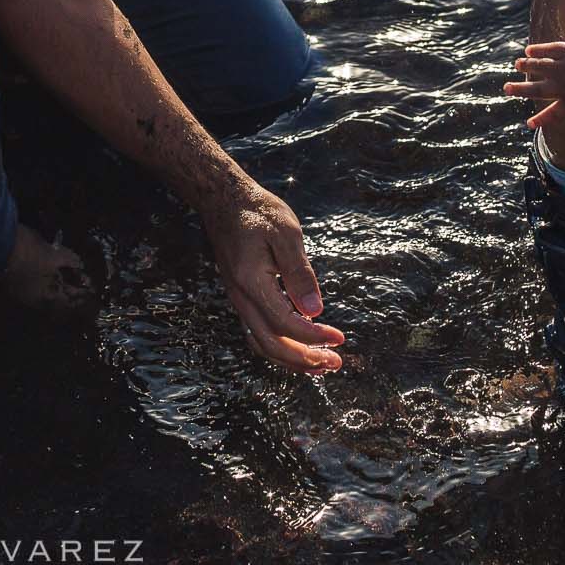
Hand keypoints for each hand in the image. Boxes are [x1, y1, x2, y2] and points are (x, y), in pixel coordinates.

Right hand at [199, 178, 344, 373]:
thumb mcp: (286, 233)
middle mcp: (241, 297)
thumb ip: (299, 273)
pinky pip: (258, 332)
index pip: (285, 324)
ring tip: (320, 364)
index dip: (314, 337)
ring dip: (291, 359)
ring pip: (262, 343)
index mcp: (252, 282)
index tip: (339, 338)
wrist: (224, 200)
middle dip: (304, 360)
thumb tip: (315, 310)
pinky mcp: (242, 297)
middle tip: (335, 363)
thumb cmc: (257, 212)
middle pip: (270, 344)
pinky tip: (299, 346)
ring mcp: (238, 299)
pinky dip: (280, 346)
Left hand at [503, 9, 564, 126]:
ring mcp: (563, 88)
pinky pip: (553, 114)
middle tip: (516, 65)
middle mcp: (562, 69)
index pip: (549, 50)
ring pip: (537, 89)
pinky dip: (542, 120)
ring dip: (520, 89)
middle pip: (539, 67)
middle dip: (526, 65)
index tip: (527, 51)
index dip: (537, 51)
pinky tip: (529, 124)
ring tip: (507, 88)